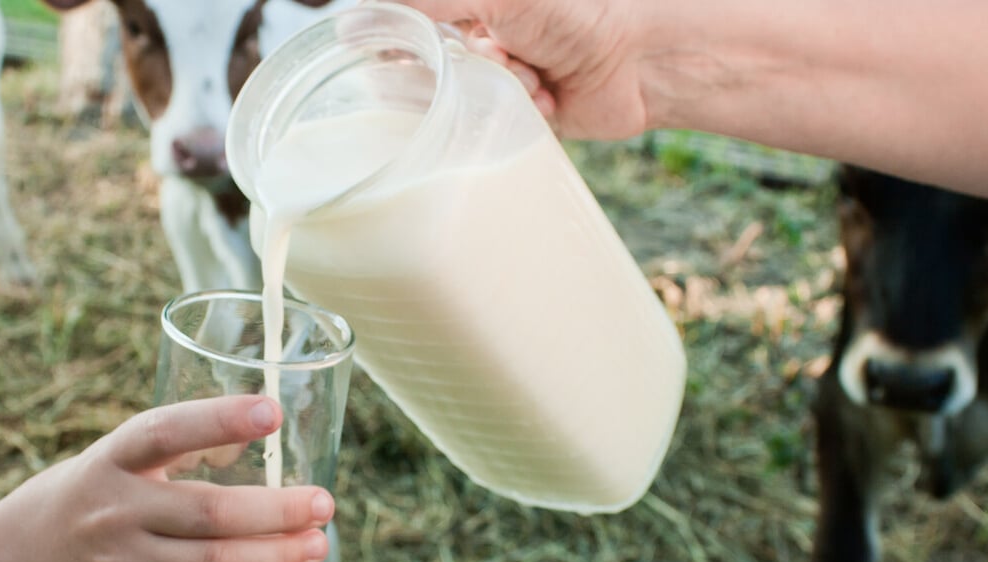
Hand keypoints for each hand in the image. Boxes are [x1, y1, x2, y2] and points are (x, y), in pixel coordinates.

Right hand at [0, 395, 335, 561]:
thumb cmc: (88, 494)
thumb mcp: (116, 456)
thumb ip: (179, 445)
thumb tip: (260, 427)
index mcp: (113, 458)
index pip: (166, 431)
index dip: (219, 420)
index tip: (271, 411)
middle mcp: (115, 509)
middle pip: (208, 511)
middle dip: (276, 509)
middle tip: (324, 504)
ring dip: (273, 556)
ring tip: (316, 546)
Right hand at [394, 0, 647, 138]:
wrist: (638, 61)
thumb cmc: (573, 12)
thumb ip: (422, 1)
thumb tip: (349, 20)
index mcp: (472, 1)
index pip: (411, 21)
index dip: (404, 40)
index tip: (400, 56)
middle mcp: (483, 31)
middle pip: (434, 62)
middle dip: (465, 64)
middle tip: (498, 54)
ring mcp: (503, 73)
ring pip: (464, 97)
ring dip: (498, 87)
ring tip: (532, 75)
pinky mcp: (522, 112)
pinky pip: (494, 123)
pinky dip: (520, 112)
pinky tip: (548, 97)